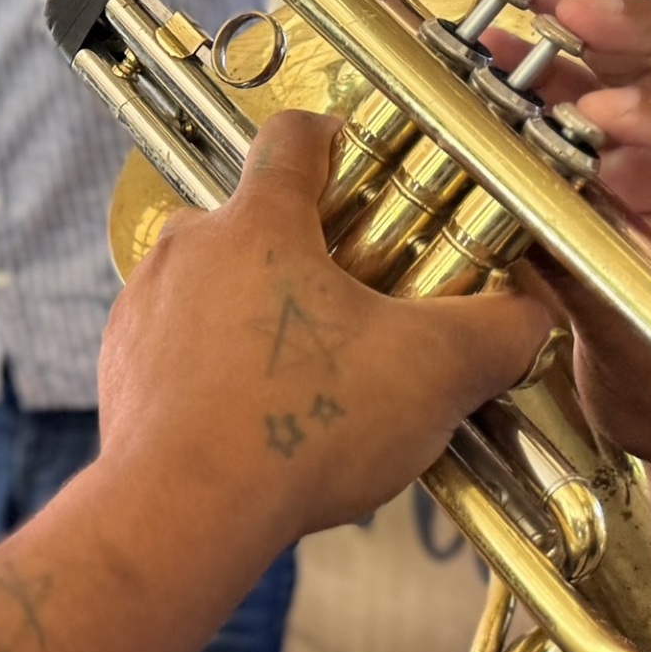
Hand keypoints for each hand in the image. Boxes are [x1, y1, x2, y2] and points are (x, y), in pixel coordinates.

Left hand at [98, 112, 549, 548]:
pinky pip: (179, 344)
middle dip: (308, 252)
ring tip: (311, 374)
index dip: (338, 141)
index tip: (368, 169)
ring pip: (215, 283)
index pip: (294, 136)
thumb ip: (496, 332)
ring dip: (260, 313)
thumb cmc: (295, 429)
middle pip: (255, 217)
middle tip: (359, 303)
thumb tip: (528, 317)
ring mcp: (147, 306)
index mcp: (260, 221)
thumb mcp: (431, 373)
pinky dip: (217, 367)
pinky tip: (260, 417)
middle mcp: (191, 247)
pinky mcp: (122, 367)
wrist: (178, 515)